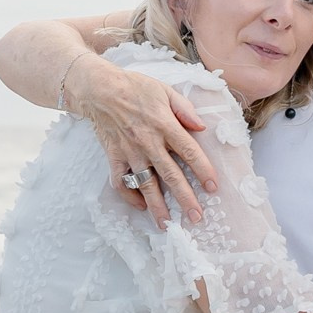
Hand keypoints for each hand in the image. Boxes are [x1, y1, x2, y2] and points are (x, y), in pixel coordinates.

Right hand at [67, 56, 215, 225]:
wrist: (98, 89)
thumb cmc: (135, 87)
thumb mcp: (165, 90)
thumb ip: (185, 109)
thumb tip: (202, 126)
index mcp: (165, 124)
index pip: (189, 151)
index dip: (203, 170)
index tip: (213, 187)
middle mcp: (148, 142)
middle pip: (170, 174)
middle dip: (185, 197)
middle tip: (196, 217)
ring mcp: (130, 152)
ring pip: (146, 184)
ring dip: (157, 206)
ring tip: (167, 225)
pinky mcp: (114, 157)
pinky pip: (121, 182)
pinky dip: (129, 196)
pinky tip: (140, 206)